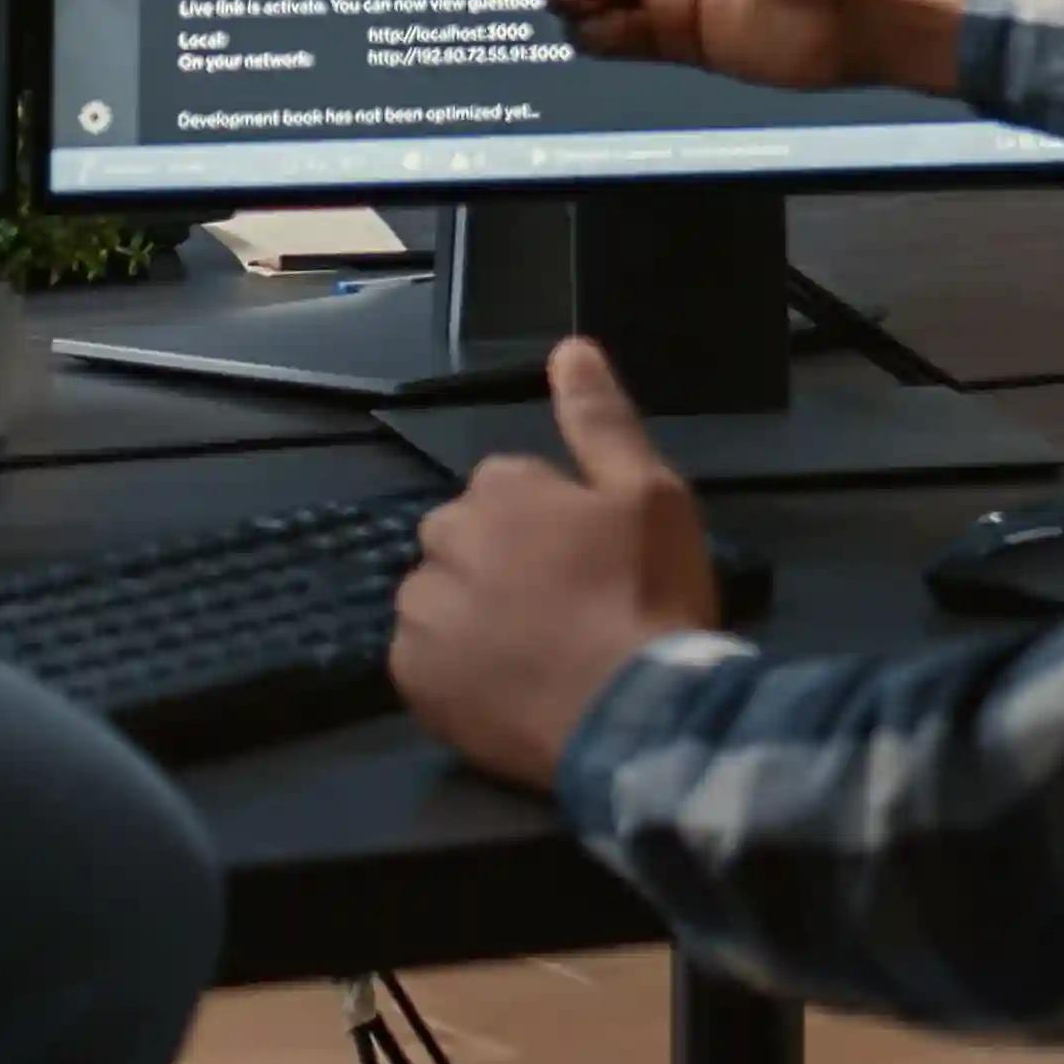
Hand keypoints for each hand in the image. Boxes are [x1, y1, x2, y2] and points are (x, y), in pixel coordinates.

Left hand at [393, 340, 719, 790]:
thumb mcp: (651, 494)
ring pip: (437, 599)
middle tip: (560, 609)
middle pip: (462, 539)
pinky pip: (422, 661)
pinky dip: (453, 670)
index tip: (587, 562)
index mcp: (500, 487)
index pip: (507, 488)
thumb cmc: (649, 597)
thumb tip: (569, 346)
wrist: (634, 717)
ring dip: (470, 615)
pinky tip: (502, 688)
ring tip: (532, 654)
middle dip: (498, 563)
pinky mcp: (411, 679)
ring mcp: (422, 612)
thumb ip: (601, 419)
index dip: (549, 525)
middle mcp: (444, 537)